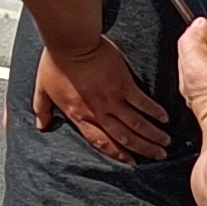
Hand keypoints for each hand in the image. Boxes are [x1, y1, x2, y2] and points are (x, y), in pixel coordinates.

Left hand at [32, 31, 169, 162]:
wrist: (71, 43)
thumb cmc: (56, 62)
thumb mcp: (43, 89)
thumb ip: (43, 109)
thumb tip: (41, 125)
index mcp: (79, 115)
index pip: (101, 142)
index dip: (117, 154)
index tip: (131, 162)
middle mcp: (98, 112)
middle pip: (124, 137)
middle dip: (143, 149)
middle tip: (158, 156)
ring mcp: (112, 99)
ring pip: (136, 124)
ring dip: (152, 135)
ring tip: (165, 143)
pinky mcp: (124, 84)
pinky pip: (142, 102)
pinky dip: (154, 111)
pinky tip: (164, 118)